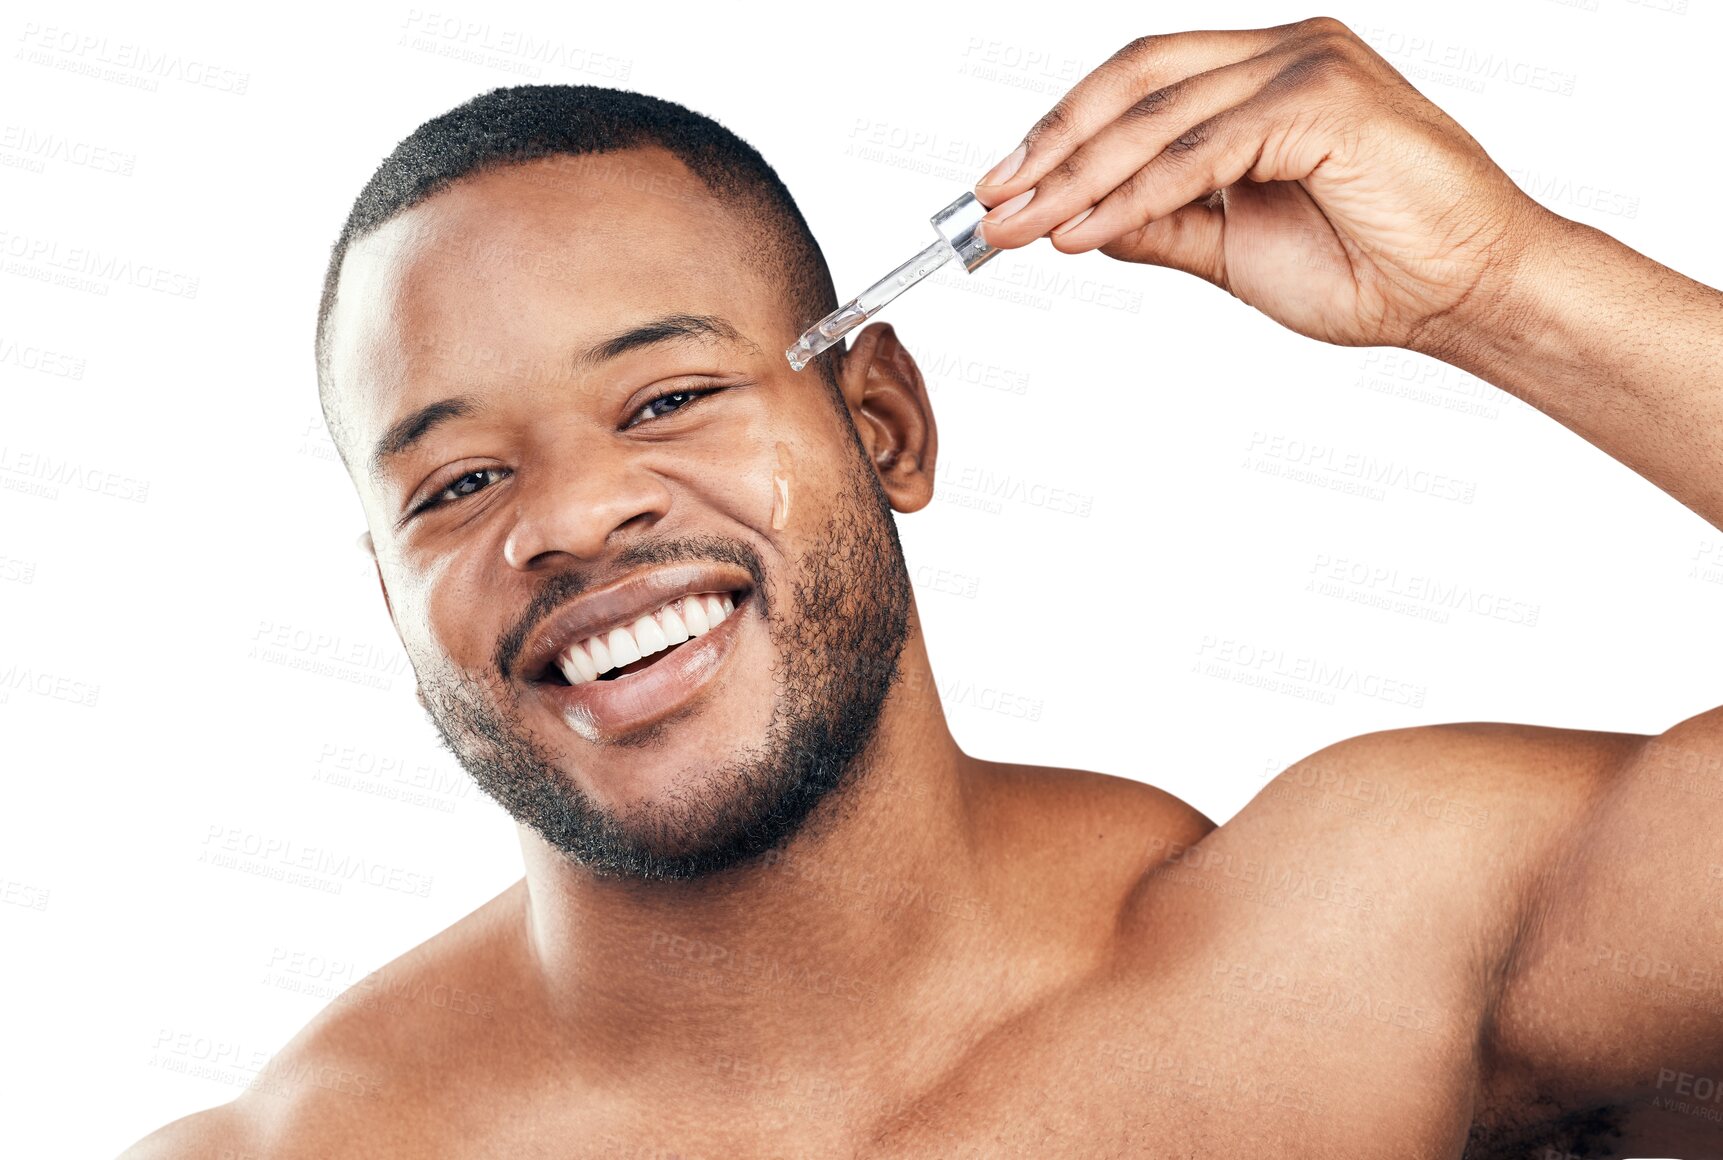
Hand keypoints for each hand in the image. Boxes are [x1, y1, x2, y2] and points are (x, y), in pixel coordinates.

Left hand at [971, 17, 1560, 357]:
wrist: (1464, 296)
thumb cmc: (1372, 269)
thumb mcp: (1231, 248)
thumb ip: (1159, 223)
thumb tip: (1076, 219)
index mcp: (1265, 74)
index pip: (1138, 82)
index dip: (1062, 129)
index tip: (1001, 187)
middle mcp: (1285, 52)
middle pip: (1134, 80)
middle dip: (1052, 144)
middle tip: (990, 203)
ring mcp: (1309, 65)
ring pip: (1159, 115)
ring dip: (1077, 177)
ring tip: (1021, 227)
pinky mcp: (1327, 101)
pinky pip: (1203, 153)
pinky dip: (1133, 195)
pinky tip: (1082, 231)